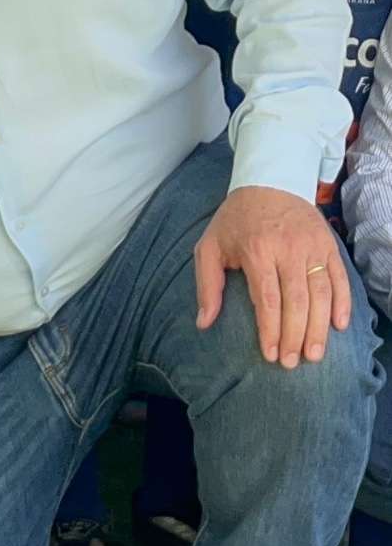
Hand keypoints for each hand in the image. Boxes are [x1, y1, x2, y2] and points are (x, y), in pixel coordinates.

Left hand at [194, 186, 352, 367]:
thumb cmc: (235, 220)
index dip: (270, 330)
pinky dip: (342, 304)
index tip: (271, 354)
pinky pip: (339, 278)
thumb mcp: (210, 246)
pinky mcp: (329, 245)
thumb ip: (207, 285)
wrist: (268, 182)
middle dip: (296, 335)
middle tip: (294, 362)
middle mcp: (288, 249)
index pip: (267, 299)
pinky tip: (339, 326)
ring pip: (321, 293)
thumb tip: (204, 323)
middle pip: (296, 301)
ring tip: (315, 354)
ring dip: (320, 327)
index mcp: (257, 250)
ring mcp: (312, 247)